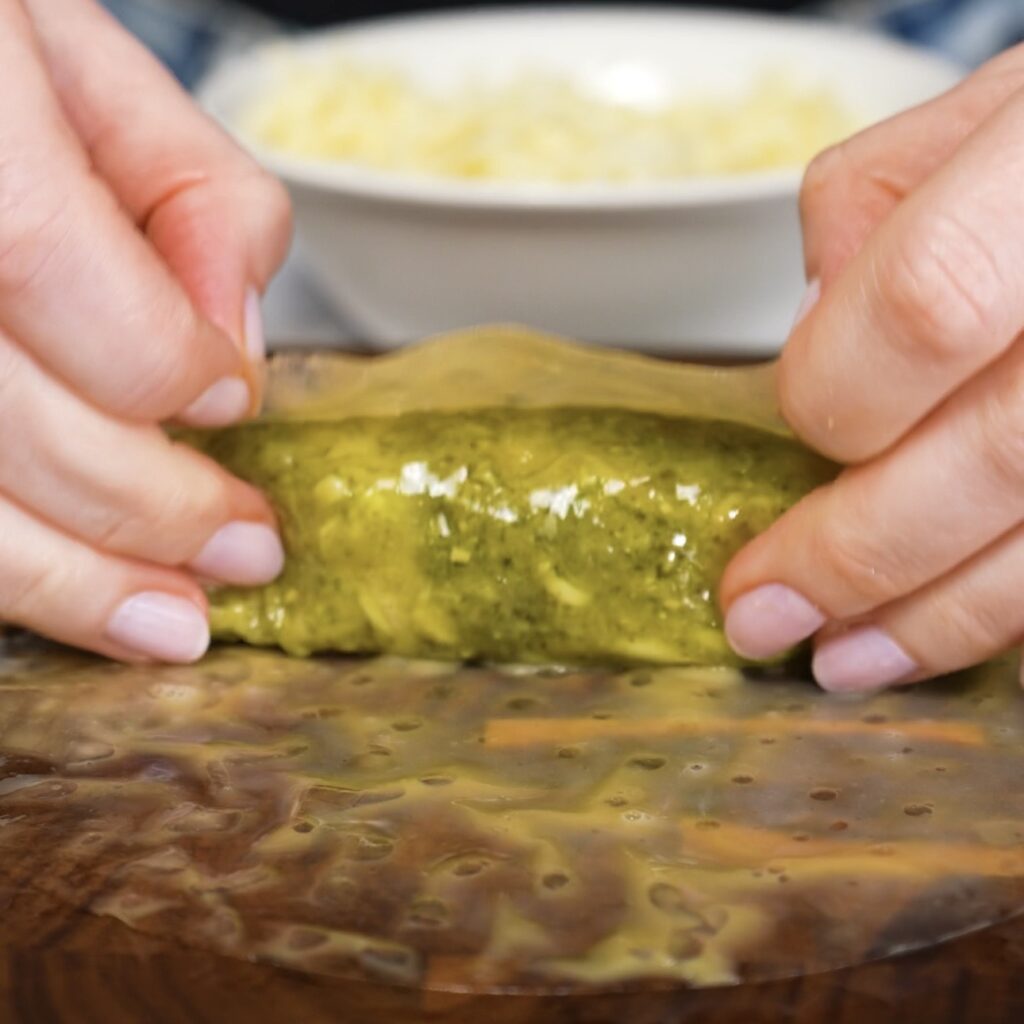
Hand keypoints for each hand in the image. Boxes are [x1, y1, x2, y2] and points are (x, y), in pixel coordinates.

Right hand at [0, 0, 291, 661]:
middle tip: (246, 553)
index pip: (42, 259)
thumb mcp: (77, 54)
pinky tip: (71, 595)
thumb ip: (190, 187)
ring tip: (172, 625)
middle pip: (1, 413)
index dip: (158, 359)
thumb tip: (237, 342)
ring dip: (66, 584)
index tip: (233, 403)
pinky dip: (5, 569)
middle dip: (144, 505)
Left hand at [722, 43, 1023, 691]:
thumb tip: (814, 330)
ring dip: (937, 621)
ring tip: (840, 662)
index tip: (799, 429)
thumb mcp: (983, 111)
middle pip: (995, 457)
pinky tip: (938, 630)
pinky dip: (1004, 608)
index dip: (840, 392)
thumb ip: (872, 204)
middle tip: (760, 616)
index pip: (926, 307)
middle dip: (854, 556)